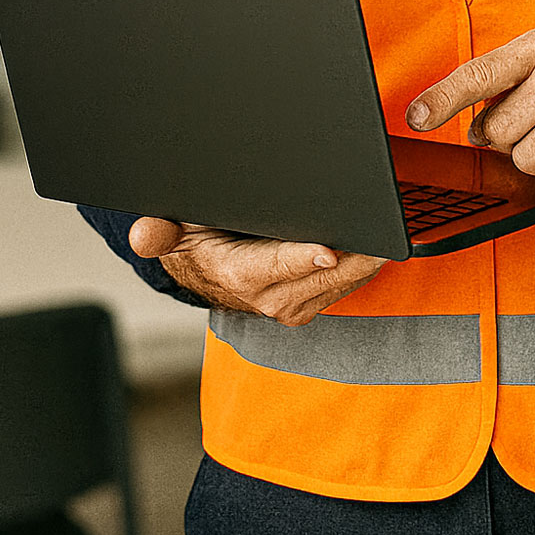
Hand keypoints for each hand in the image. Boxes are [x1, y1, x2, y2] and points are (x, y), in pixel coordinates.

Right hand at [129, 217, 387, 326]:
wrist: (201, 272)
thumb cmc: (192, 240)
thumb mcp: (170, 229)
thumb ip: (158, 231)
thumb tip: (144, 234)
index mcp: (236, 276)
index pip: (274, 268)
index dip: (302, 260)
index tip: (329, 250)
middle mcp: (267, 299)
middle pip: (319, 279)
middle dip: (352, 257)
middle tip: (382, 229)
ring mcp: (291, 305)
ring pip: (338, 284)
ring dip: (364, 262)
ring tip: (390, 231)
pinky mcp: (309, 304)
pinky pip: (343, 287)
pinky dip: (362, 267)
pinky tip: (378, 244)